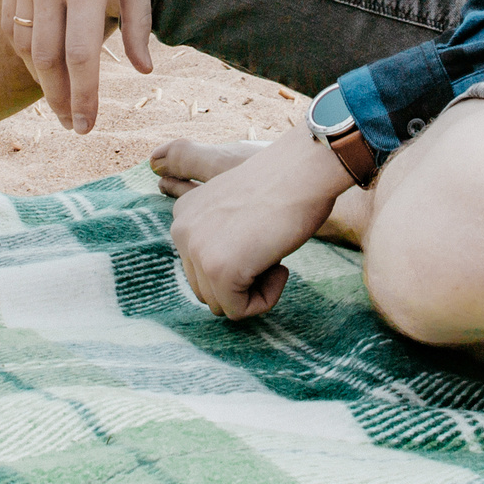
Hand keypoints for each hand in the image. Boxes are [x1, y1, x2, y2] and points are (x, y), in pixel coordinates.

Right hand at [2, 0, 153, 133]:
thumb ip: (139, 18)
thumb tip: (142, 70)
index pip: (81, 56)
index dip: (85, 96)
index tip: (89, 126)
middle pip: (46, 59)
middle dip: (60, 99)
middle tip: (75, 126)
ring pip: (23, 44)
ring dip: (39, 79)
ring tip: (60, 100)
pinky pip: (9, 20)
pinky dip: (22, 49)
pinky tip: (39, 64)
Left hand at [169, 125, 352, 318]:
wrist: (302, 172)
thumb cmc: (283, 188)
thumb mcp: (235, 210)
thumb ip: (218, 236)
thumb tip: (220, 281)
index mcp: (183, 213)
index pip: (200, 267)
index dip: (236, 263)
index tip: (259, 236)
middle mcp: (181, 230)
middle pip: (206, 290)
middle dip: (240, 281)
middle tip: (268, 248)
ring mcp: (197, 251)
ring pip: (221, 305)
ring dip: (252, 290)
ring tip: (273, 255)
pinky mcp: (220, 271)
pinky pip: (239, 311)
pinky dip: (266, 299)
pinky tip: (280, 267)